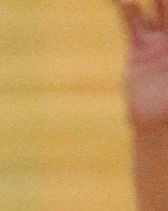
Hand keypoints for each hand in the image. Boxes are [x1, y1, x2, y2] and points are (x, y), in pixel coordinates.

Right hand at [119, 1, 167, 127]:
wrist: (155, 121)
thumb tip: (167, 45)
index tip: (166, 3)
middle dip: (165, 2)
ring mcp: (158, 41)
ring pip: (155, 12)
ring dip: (152, 0)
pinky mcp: (138, 49)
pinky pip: (133, 27)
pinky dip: (128, 13)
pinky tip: (123, 1)